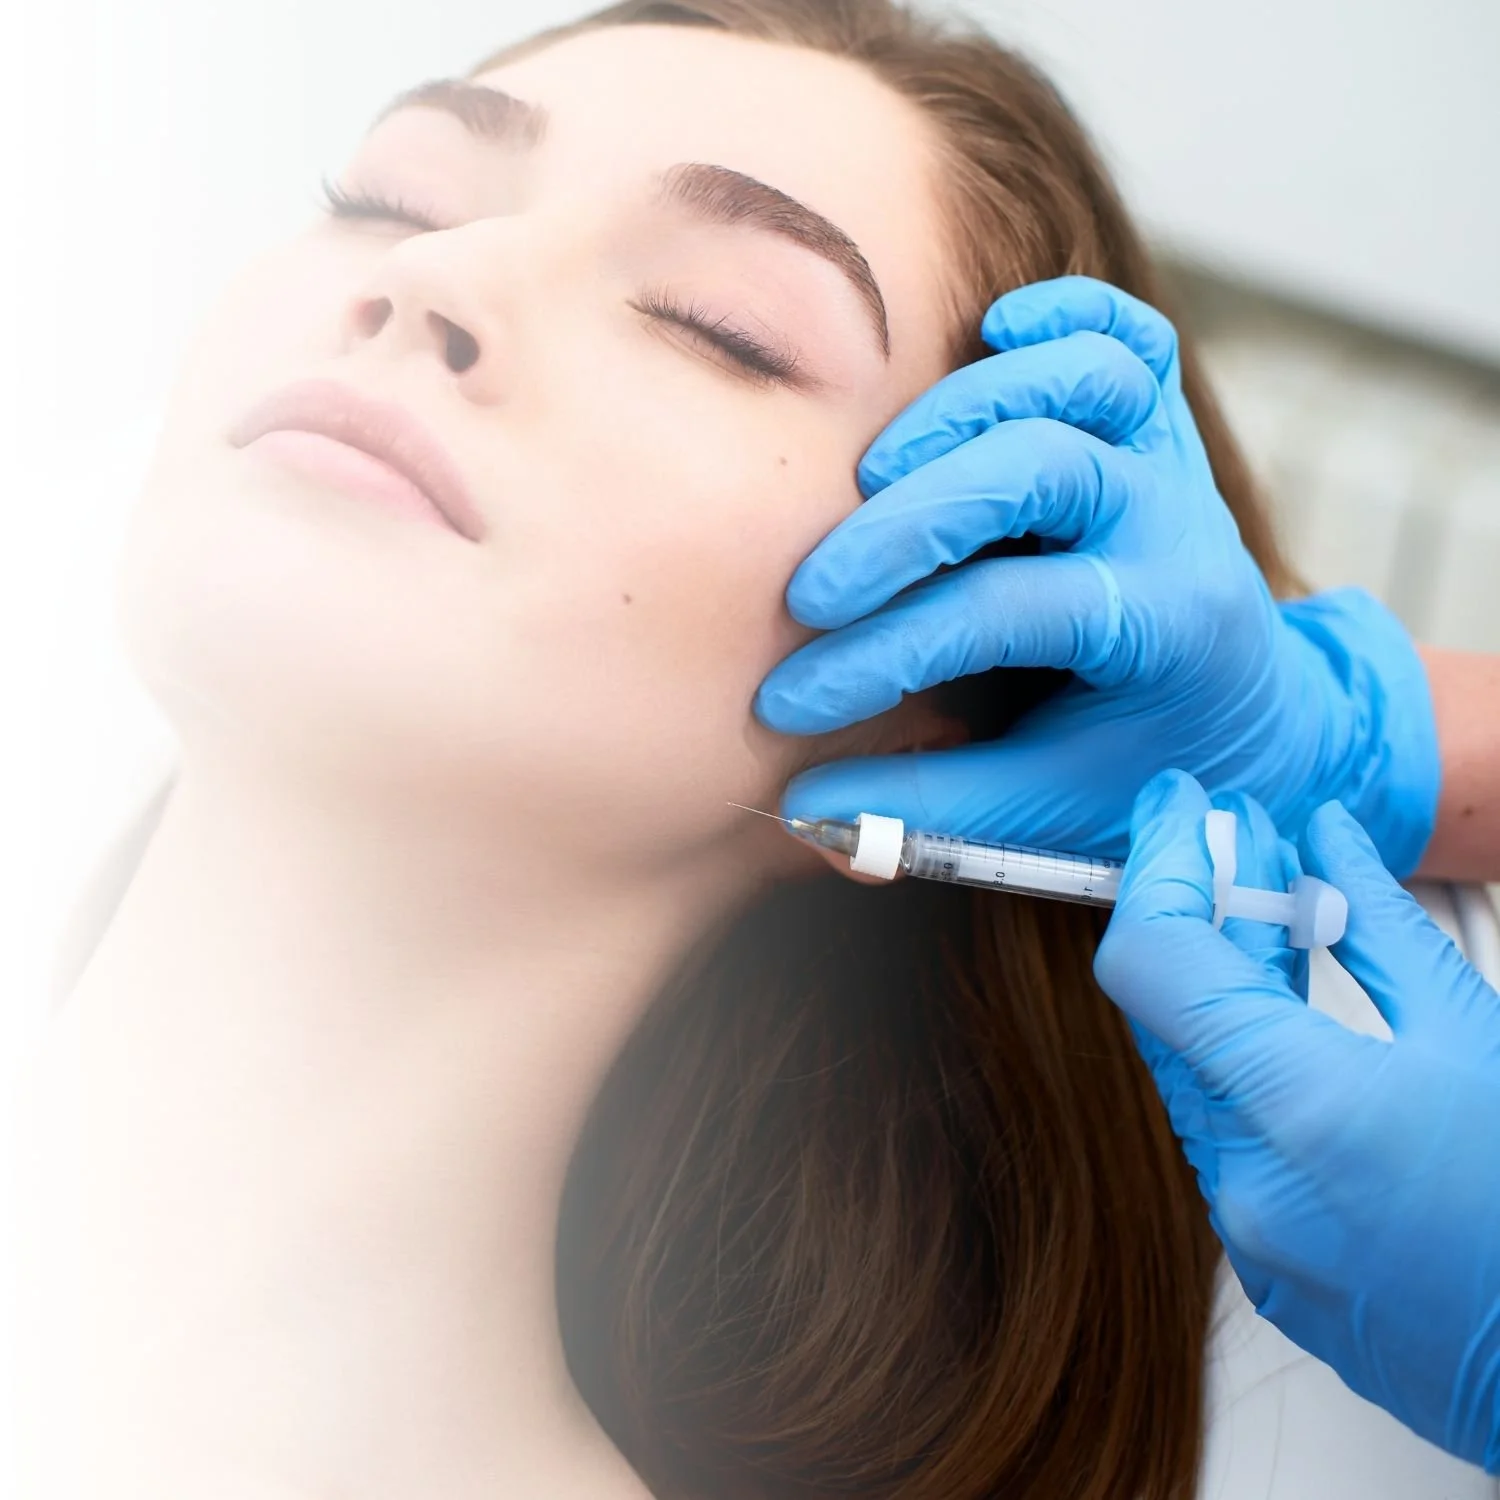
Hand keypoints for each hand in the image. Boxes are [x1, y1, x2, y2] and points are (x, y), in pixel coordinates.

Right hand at [755, 276, 1438, 875]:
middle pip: (1041, 467)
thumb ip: (927, 808)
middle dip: (908, 525)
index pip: (1004, 613)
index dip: (883, 656)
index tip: (790, 701)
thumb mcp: (1044, 812)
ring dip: (967, 408)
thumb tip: (800, 812)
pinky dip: (1066, 317)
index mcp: (1164, 631)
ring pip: (1088, 376)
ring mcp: (1172, 463)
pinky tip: (994, 334)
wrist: (1252, 719)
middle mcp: (1177, 527)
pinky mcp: (1159, 426)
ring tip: (875, 472)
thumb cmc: (1136, 770)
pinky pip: (1131, 333)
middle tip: (812, 589)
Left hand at [1094, 768, 1499, 1473]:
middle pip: (1167, 1010)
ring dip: (1224, 986)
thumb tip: (1325, 837)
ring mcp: (1253, 1236)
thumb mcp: (1477, 1033)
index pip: (1153, 959)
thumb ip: (1378, 924)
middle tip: (1237, 836)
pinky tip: (1291, 1013)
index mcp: (1298, 1111)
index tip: (1178, 807)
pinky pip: (1226, 1138)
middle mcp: (1249, 1181)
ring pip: (1194, 1072)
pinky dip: (1246, 1064)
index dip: (1157, 865)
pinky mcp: (1270, 1270)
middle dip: (1196, 911)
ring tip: (1276, 906)